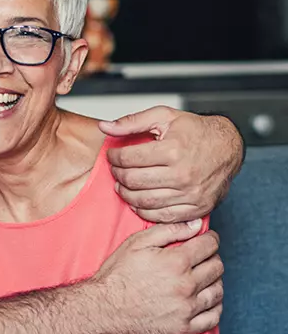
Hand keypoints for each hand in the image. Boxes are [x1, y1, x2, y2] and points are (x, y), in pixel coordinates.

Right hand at [93, 220, 223, 333]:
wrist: (104, 308)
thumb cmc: (117, 274)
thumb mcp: (137, 243)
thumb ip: (169, 230)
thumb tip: (195, 224)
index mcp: (177, 262)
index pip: (210, 246)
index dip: (210, 239)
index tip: (206, 240)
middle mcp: (186, 285)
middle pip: (217, 267)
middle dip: (212, 258)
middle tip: (202, 258)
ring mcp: (187, 308)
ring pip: (218, 291)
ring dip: (214, 281)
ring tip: (203, 278)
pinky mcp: (185, 327)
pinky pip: (214, 317)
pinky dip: (214, 307)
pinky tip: (205, 300)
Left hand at [99, 106, 243, 222]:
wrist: (228, 148)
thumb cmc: (196, 131)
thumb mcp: (164, 117)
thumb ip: (132, 122)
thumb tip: (105, 127)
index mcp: (172, 150)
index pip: (128, 159)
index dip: (113, 157)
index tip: (112, 155)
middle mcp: (182, 174)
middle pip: (133, 181)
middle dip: (118, 175)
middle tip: (116, 170)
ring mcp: (190, 194)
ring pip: (144, 202)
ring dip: (127, 194)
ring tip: (123, 184)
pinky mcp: (197, 208)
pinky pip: (162, 217)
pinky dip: (144, 211)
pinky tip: (138, 201)